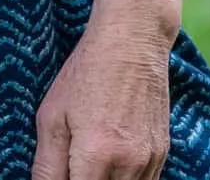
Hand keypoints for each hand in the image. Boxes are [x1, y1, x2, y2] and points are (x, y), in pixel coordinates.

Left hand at [29, 18, 172, 179]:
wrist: (132, 42)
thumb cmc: (84, 74)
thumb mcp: (51, 117)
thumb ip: (47, 166)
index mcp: (97, 156)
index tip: (62, 173)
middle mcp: (130, 164)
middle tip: (73, 165)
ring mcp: (151, 160)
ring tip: (88, 160)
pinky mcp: (162, 154)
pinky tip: (108, 163)